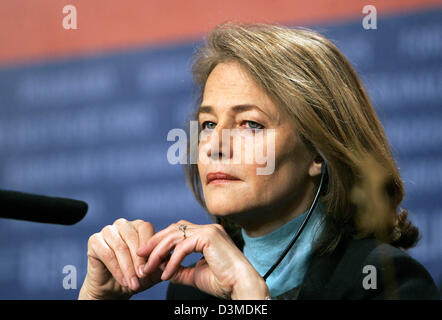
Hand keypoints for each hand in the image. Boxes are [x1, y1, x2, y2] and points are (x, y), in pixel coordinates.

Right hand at [79, 218, 163, 299]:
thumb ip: (162, 260)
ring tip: (133, 283)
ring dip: (128, 267)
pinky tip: (122, 280)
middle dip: (139, 260)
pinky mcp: (94, 240)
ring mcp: (108, 231)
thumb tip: (170, 256)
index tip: (153, 266)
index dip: (150, 248)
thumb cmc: (135, 275)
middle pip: (132, 238)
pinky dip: (116, 269)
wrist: (115, 288)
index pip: (146, 229)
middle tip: (143, 276)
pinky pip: (107, 253)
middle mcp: (123, 225)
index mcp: (138, 226)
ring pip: (120, 247)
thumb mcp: (153, 269)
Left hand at [137, 220, 269, 299]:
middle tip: (140, 256)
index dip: (160, 242)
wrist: (240, 286)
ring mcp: (209, 230)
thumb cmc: (223, 282)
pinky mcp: (209, 237)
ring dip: (158, 252)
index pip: (177, 232)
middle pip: (173, 229)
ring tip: (148, 267)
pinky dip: (171, 261)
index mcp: (206, 234)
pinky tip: (166, 274)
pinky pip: (182, 247)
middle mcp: (208, 228)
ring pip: (174, 236)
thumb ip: (179, 269)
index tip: (146, 255)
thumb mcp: (194, 275)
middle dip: (154, 242)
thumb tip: (161, 269)